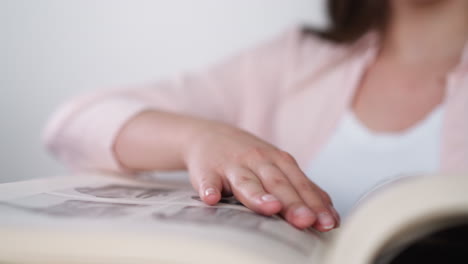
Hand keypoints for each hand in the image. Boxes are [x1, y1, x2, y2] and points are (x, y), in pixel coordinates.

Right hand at [183, 122, 339, 230]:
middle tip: (306, 220)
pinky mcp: (207, 171)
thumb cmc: (248, 157)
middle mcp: (258, 161)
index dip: (315, 204)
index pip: (300, 184)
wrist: (207, 135)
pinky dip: (210, 189)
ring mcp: (232, 166)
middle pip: (277, 184)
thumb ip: (301, 188)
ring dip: (258, 195)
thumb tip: (330, 213)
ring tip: (270, 207)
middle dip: (293, 203)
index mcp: (278, 161)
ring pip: (246, 182)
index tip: (328, 223)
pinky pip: (208, 181)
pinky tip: (212, 199)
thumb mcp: (276, 166)